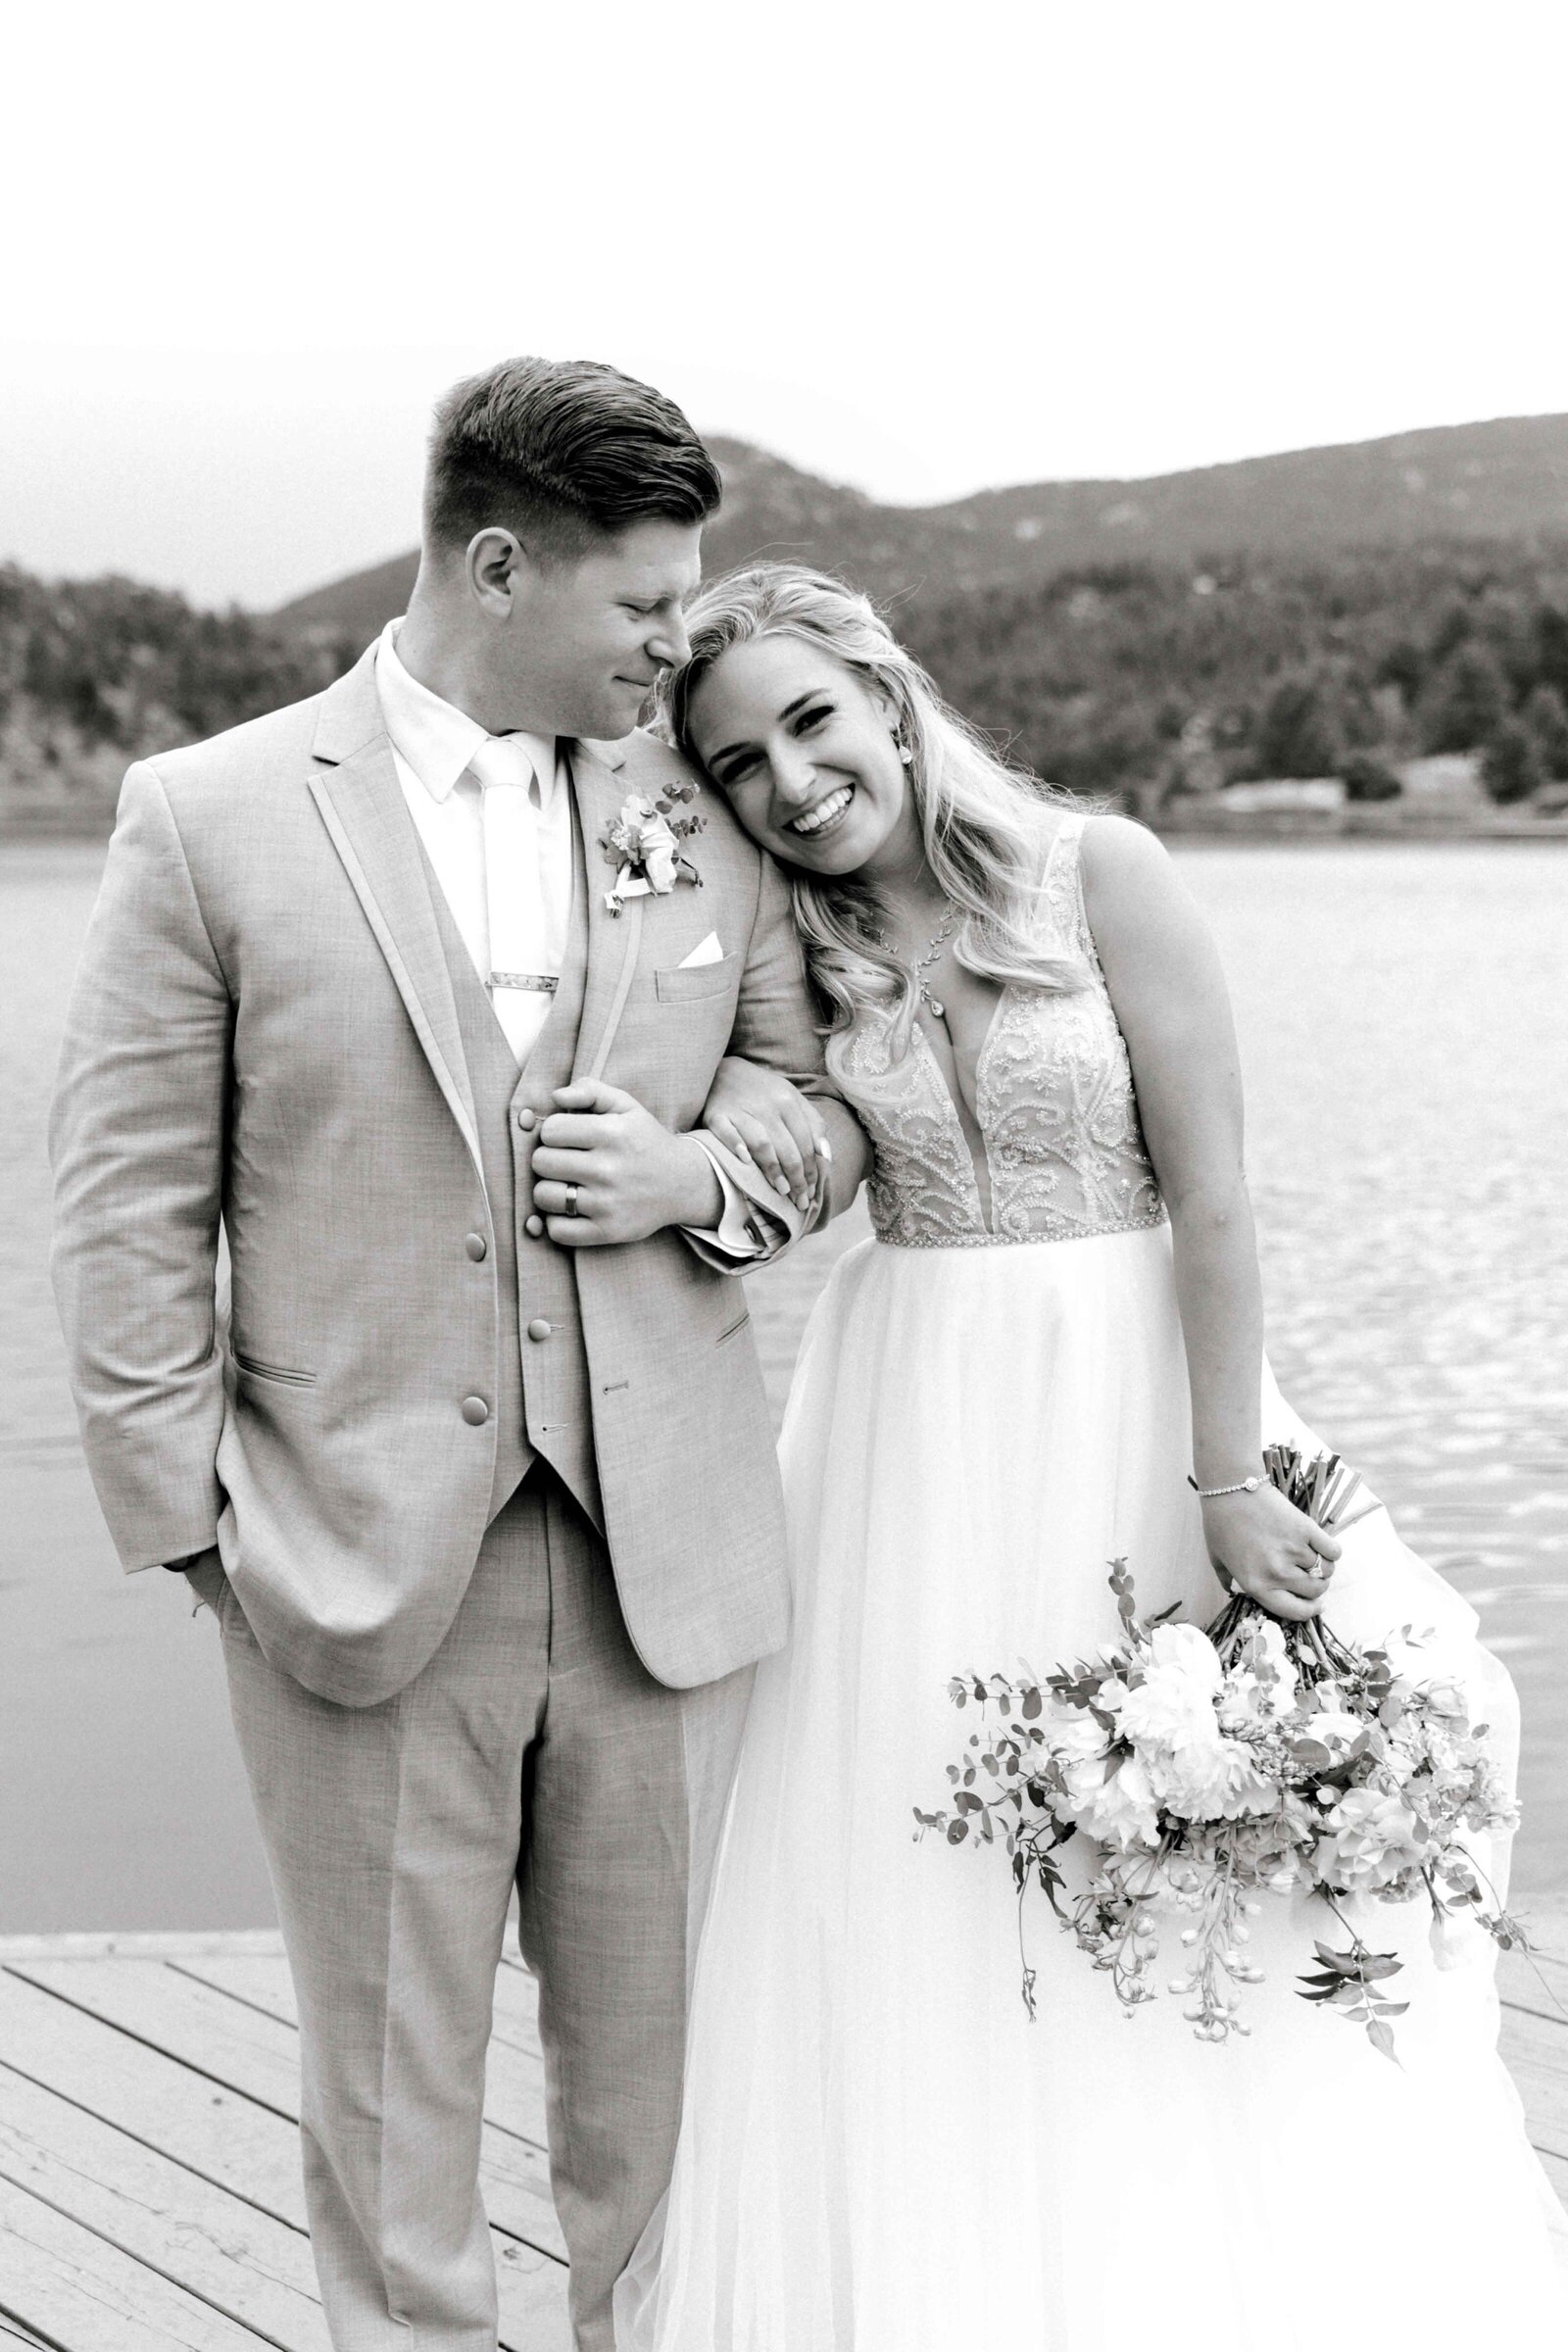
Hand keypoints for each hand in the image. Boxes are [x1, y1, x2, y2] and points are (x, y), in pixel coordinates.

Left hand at [531, 1079, 722, 1246]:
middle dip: (549, 1158)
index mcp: (612, 1133)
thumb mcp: (626, 1106)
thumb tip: (556, 1096)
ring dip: (549, 1189)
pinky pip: (557, 1231)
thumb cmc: (645, 1141)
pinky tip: (571, 1209)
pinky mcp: (607, 1231)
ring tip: (566, 1184)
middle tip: (566, 1161)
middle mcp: (609, 1169)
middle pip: (541, 1162)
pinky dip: (557, 1221)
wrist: (682, 1184)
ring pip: (543, 1196)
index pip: (550, 1130)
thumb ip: (590, 1090)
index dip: (554, 1132)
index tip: (567, 1138)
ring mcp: (608, 1204)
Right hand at [701, 1055, 830, 1216]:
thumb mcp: (792, 1100)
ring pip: (762, 1143)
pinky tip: (745, 1162)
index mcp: (788, 1101)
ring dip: (773, 1169)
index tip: (812, 1194)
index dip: (811, 1170)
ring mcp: (740, 1110)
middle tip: (798, 1202)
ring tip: (780, 1191)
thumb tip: (826, 1156)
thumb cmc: (762, 1092)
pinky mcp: (716, 1115)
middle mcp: (766, 1105)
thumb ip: (813, 1124)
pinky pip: (727, 1134)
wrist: (722, 1071)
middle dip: (796, 1178)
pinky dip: (736, 1147)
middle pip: (787, 1148)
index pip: (805, 1143)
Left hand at [1199, 1482, 1341, 1620]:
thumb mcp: (1217, 1559)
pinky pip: (1333, 1551)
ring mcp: (1294, 1551)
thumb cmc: (1220, 1523)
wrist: (1231, 1489)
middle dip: (1317, 1587)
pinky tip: (1320, 1545)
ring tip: (1311, 1556)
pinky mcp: (1307, 1530)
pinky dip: (1331, 1550)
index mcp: (1257, 1585)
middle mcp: (1278, 1573)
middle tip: (1310, 1574)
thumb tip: (1234, 1592)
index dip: (1309, 1611)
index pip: (1295, 1611)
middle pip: (1315, 1591)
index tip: (1315, 1605)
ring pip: (1326, 1571)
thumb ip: (1227, 1580)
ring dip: (1322, 1566)